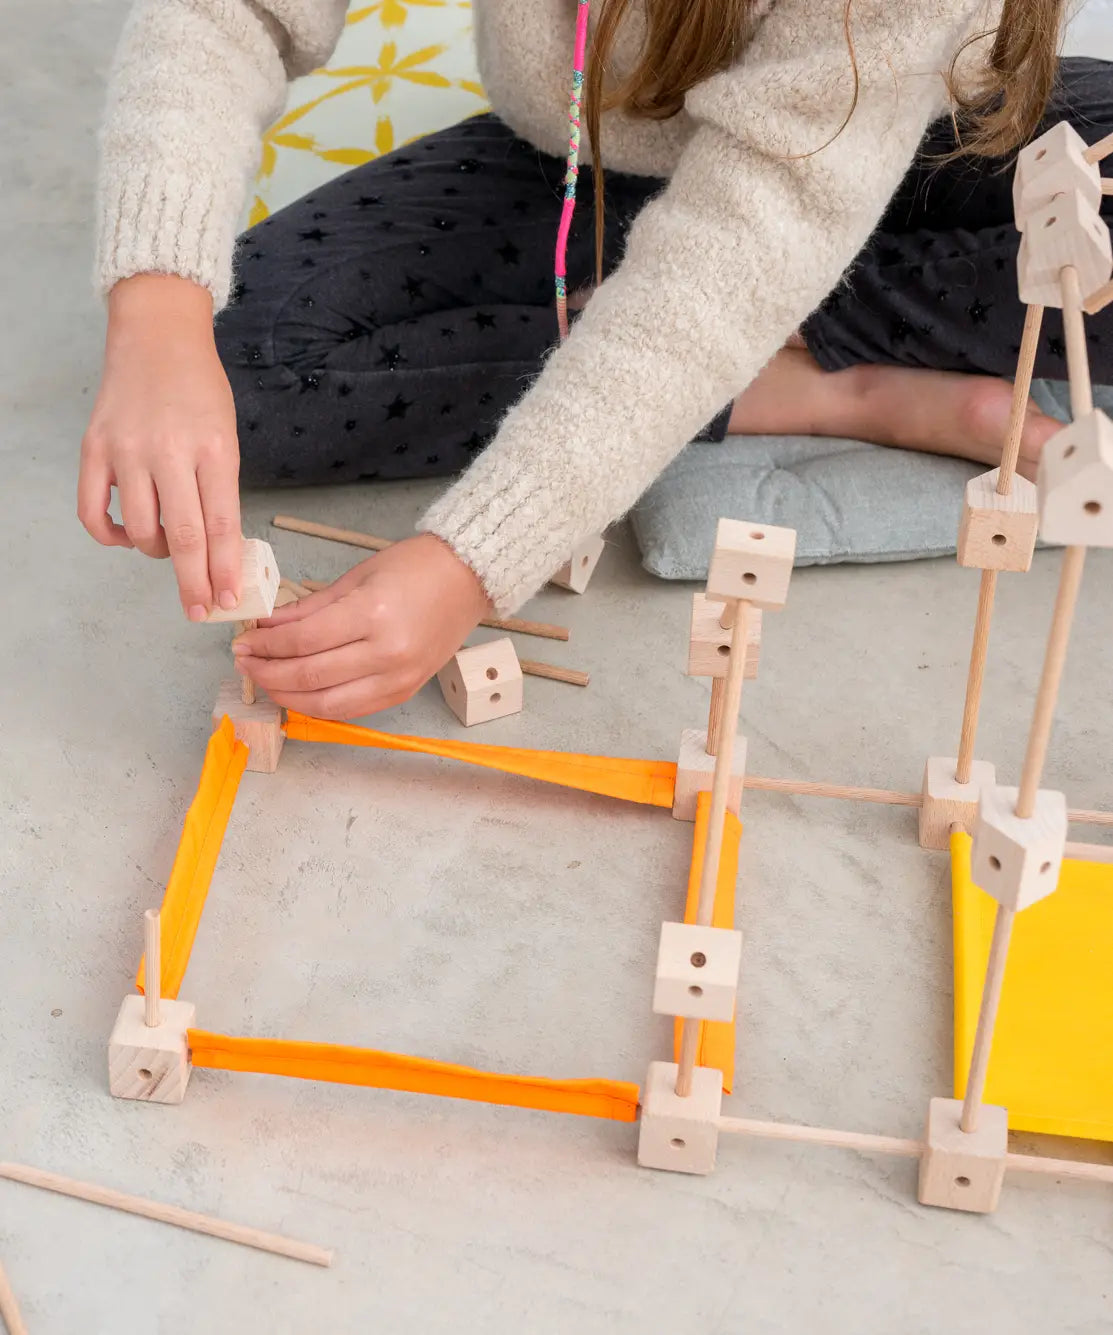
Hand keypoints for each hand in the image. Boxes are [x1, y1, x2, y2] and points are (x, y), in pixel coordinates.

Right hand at [78, 274, 242, 619]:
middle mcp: (169, 451)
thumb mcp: (226, 436)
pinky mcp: (93, 449)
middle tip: (200, 609)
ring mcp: (127, 450)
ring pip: (139, 530)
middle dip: (194, 582)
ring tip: (167, 548)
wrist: (157, 336)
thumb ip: (220, 488)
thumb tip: (217, 550)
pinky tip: (128, 537)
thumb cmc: (200, 391)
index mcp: (213, 449)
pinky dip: (111, 536)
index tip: (229, 599)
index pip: (221, 524)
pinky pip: (93, 512)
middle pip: (182, 536)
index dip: (224, 569)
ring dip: (156, 553)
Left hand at [231, 534, 491, 718]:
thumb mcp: (356, 577)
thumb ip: (309, 608)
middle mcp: (386, 652)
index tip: (243, 642)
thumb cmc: (416, 567)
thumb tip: (266, 628)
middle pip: (309, 676)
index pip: (302, 641)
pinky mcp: (404, 691)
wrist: (469, 579)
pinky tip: (299, 693)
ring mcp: (398, 677)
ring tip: (266, 681)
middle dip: (267, 672)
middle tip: (245, 662)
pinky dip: (319, 706)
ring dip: (287, 697)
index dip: (264, 646)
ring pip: (327, 704)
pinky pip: (352, 710)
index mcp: (372, 614)